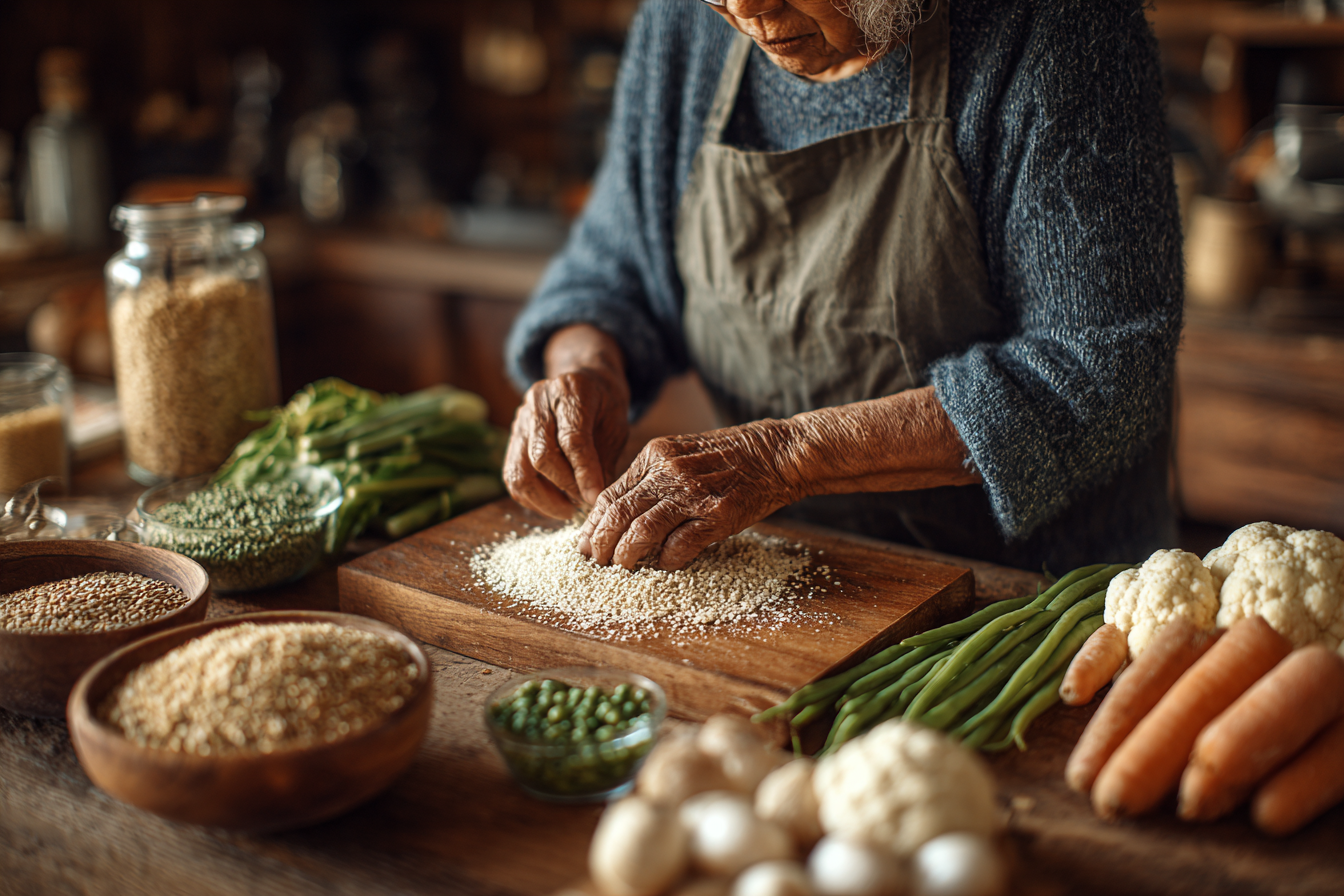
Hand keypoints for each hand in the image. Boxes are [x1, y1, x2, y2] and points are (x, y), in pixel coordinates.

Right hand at [504, 331, 630, 518]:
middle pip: (541, 456)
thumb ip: (604, 459)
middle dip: (565, 488)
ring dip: (544, 500)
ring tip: (568, 509)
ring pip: (520, 471)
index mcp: (571, 391)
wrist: (585, 380)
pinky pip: (512, 475)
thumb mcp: (616, 425)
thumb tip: (592, 497)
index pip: (572, 440)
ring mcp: (521, 418)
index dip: (584, 474)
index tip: (595, 499)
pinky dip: (531, 496)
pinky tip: (552, 502)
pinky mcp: (512, 435)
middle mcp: (539, 401)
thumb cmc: (605, 404)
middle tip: (585, 503)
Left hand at [578, 419, 805, 570]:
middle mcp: (668, 472)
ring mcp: (693, 494)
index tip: (586, 545)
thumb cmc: (729, 458)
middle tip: (596, 564)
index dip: (593, 525)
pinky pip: (681, 545)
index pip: (609, 494)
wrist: (777, 454)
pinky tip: (666, 564)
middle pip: (618, 515)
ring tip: (621, 569)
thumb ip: (652, 479)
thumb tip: (620, 515)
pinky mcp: (717, 515)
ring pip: (642, 531)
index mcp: (655, 456)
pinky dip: (668, 560)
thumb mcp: (682, 454)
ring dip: (627, 556)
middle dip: (601, 545)